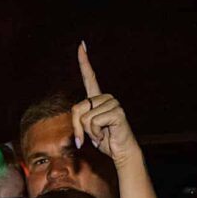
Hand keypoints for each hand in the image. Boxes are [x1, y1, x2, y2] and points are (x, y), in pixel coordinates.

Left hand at [71, 41, 140, 164]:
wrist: (120, 152)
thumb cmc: (104, 140)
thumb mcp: (87, 130)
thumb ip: (79, 120)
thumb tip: (76, 117)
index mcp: (98, 99)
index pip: (90, 77)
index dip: (84, 62)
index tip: (81, 45)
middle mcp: (105, 97)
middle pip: (77, 109)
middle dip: (78, 128)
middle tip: (88, 137)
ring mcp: (112, 103)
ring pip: (85, 118)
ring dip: (89, 133)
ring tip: (101, 135)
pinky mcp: (117, 112)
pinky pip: (93, 122)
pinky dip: (95, 134)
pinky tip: (105, 135)